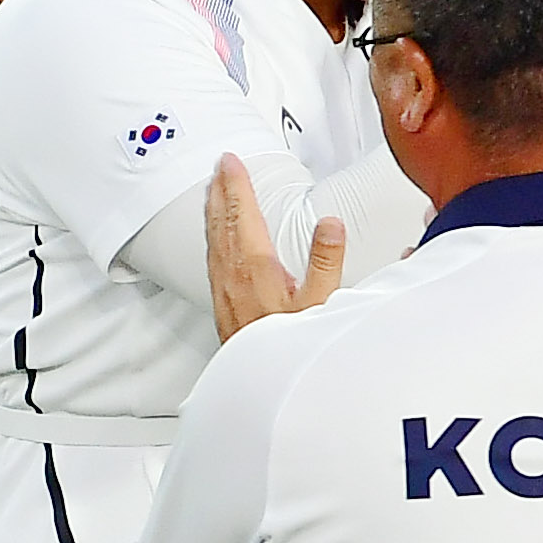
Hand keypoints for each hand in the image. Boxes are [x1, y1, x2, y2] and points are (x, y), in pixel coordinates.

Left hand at [205, 152, 341, 339]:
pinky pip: (212, 255)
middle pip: (222, 220)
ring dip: (214, 209)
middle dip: (220, 189)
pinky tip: (216, 236)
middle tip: (218, 166)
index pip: (243, 213)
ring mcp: (223, 287)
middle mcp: (232, 274)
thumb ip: (327, 260)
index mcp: (255, 266)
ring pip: (213, 237)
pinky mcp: (221, 301)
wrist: (261, 380)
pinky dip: (213, 234)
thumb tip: (329, 224)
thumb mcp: (322, 302)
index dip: (236, 184)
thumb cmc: (290, 346)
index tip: (231, 162)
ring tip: (213, 190)